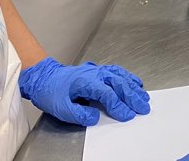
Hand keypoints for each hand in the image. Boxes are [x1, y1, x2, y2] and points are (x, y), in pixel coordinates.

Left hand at [18, 57, 149, 125]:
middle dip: (132, 96)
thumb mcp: (60, 108)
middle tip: (143, 107)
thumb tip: (95, 118)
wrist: (44, 77)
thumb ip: (79, 114)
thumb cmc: (51, 91)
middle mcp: (94, 74)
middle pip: (118, 83)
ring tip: (143, 96)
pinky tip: (135, 82)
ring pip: (120, 76)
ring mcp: (97, 71)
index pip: (107, 94)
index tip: (127, 115)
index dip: (118, 105)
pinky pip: (117, 72)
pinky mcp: (98, 71)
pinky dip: (128, 77)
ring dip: (133, 87)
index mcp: (85, 82)